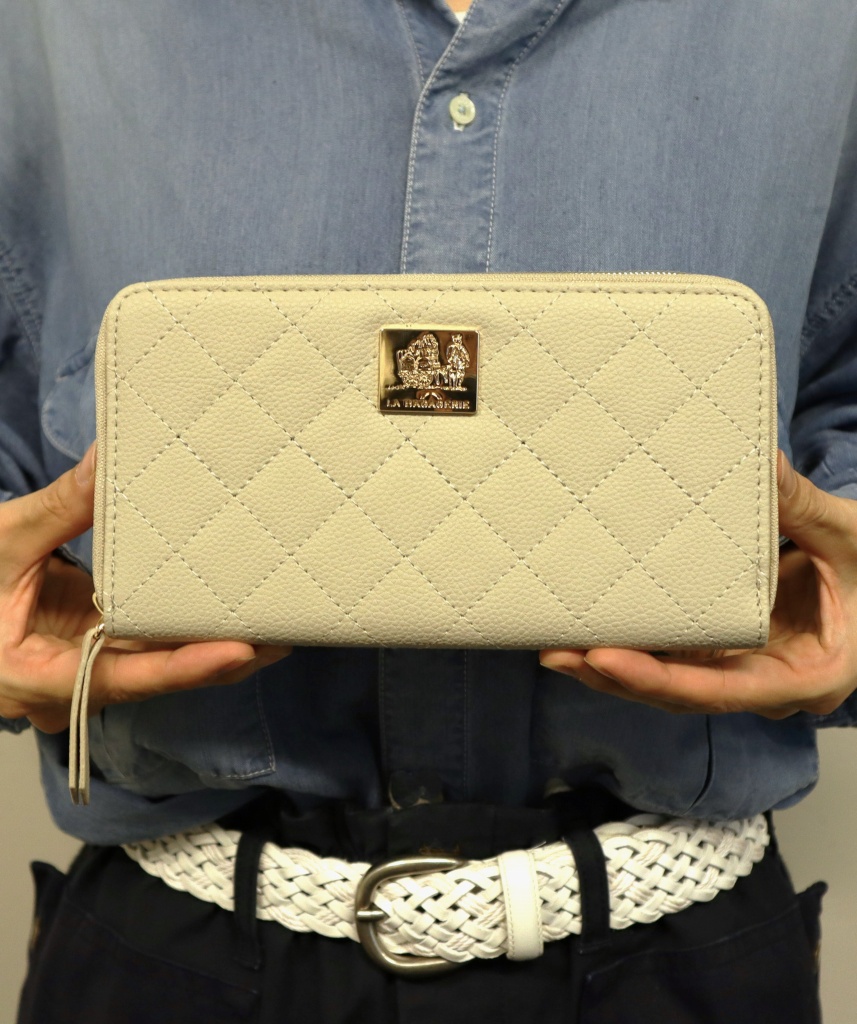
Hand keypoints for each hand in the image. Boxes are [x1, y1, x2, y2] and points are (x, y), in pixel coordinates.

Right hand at [0, 442, 289, 732]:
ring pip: (156, 665)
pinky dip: (185, 629)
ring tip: (276, 622)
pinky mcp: (94, 650)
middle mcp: (65, 687)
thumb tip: (108, 460)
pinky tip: (229, 609)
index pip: (119, 678)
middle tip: (282, 632)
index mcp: (31, 675)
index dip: (182, 668)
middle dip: (218, 658)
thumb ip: (58, 509)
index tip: (238, 650)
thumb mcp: (2, 542)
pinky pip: (148, 646)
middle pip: (153, 677)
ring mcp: (82, 672)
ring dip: (210, 644)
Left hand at [539, 451, 856, 719]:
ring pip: (669, 681)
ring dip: (612, 667)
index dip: (661, 680)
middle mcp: (766, 682)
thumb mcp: (848, 537)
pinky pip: (674, 656)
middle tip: (558, 652)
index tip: (607, 661)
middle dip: (616, 678)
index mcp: (806, 675)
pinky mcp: (726, 649)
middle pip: (681, 694)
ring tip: (555, 645)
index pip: (724, 690)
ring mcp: (742, 669)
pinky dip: (634, 644)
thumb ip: (802, 506)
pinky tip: (588, 630)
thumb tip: (760, 459)